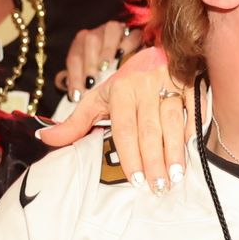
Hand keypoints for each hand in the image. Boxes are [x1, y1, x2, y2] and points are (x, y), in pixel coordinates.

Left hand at [37, 44, 189, 194]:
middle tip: (157, 187)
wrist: (155, 52)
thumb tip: (43, 138)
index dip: (130, 155)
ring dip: (174, 151)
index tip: (136, 180)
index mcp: (121, 90)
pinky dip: (193, 128)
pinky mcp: (191, 83)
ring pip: (172, 122)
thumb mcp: (98, 98)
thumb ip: (74, 122)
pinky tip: (192, 150)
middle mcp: (145, 86)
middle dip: (154, 160)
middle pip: (149, 130)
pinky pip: (194, 108)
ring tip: (175, 176)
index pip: (125, 128)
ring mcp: (170, 83)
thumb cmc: (126, 83)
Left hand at [59, 19, 139, 102]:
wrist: (130, 60)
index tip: (76, 95)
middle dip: (89, 63)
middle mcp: (98, 33)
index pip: (74, 57)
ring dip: (107, 49)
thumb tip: (64, 87)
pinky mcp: (135, 33)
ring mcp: (117, 31)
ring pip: (110, 30)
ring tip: (105, 68)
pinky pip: (132, 34)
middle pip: (90, 40)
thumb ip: (75, 80)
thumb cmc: (104, 72)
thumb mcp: (87, 75)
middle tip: (90, 83)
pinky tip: (123, 56)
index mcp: (82, 43)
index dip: (74, 76)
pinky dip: (127, 44)